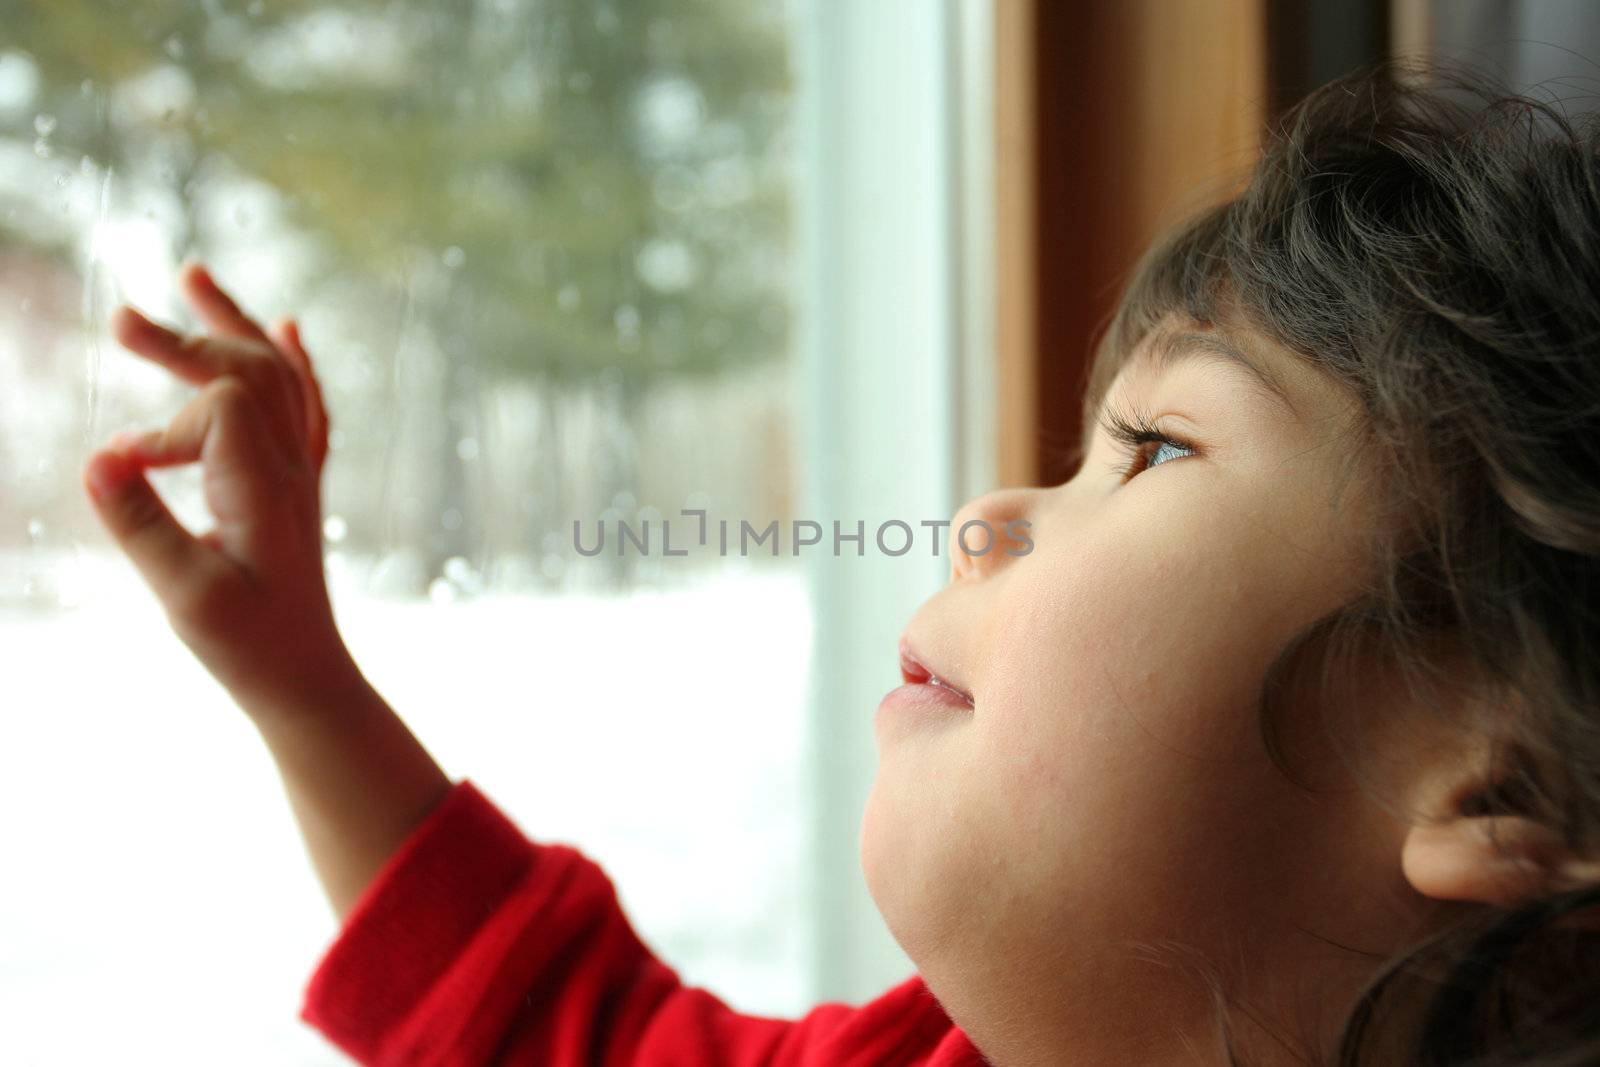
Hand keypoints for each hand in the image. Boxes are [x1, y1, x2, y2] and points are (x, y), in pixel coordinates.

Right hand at [83, 260, 354, 715]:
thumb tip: (98, 455)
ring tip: (192, 275)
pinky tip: (289, 328)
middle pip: (249, 370)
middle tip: (119, 318)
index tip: (125, 472)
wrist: (304, 676)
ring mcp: (298, 471)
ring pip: (278, 377)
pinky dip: (294, 363)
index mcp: (266, 486)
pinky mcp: (297, 484)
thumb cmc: (247, 644)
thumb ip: (141, 526)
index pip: (221, 409)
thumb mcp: (183, 594)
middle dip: (185, 340)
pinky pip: (305, 408)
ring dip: (234, 325)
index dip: (164, 427)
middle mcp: (289, 466)